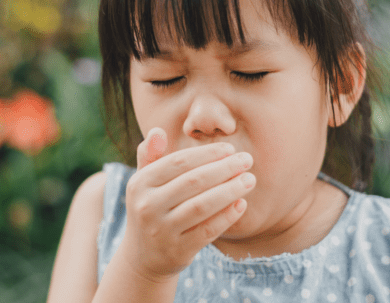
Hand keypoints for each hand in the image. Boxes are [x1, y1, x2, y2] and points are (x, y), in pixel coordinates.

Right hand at [116, 127, 254, 281]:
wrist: (143, 258)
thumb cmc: (151, 209)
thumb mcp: (143, 183)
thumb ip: (150, 156)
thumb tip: (157, 131)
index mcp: (139, 184)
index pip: (178, 162)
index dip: (207, 154)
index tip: (230, 149)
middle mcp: (147, 207)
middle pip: (193, 182)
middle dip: (224, 168)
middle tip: (247, 160)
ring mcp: (161, 231)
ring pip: (202, 206)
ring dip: (230, 190)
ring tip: (250, 180)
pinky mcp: (177, 251)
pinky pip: (207, 231)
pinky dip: (227, 216)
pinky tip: (242, 204)